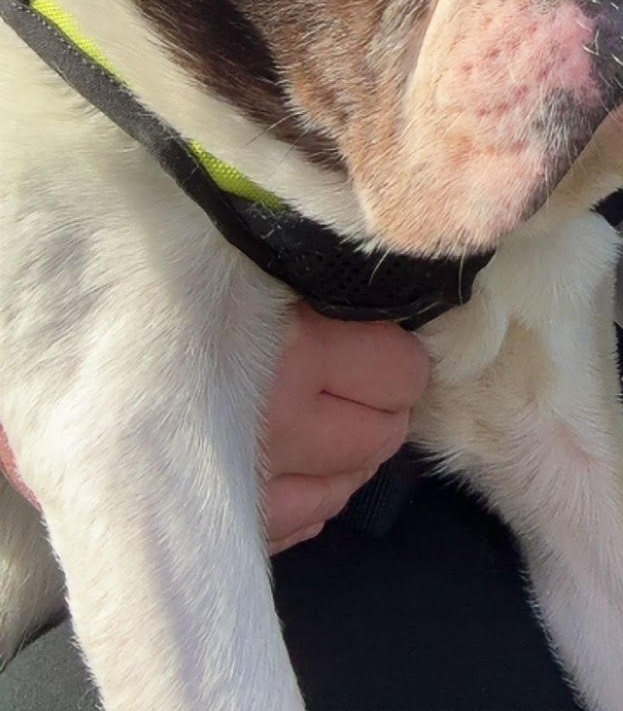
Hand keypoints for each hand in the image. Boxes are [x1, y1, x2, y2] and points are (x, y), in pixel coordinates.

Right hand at [0, 306, 429, 553]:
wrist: (60, 353)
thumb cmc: (155, 288)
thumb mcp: (241, 258)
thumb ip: (306, 265)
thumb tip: (377, 278)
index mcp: (297, 347)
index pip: (398, 371)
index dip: (399, 357)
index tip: (381, 342)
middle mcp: (283, 422)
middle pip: (381, 435)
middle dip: (382, 406)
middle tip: (358, 379)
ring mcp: (254, 487)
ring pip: (348, 486)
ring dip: (348, 454)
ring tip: (320, 417)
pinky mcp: (224, 529)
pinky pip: (303, 524)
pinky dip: (310, 495)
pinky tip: (288, 460)